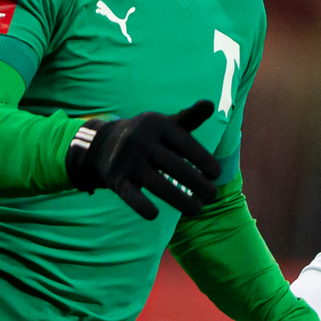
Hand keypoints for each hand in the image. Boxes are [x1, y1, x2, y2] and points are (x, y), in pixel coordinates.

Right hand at [65, 100, 220, 218]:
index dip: (203, 159)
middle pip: (174, 166)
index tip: (217, 174)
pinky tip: (154, 216)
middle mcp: (142, 142)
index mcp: (158, 125)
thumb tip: (210, 104)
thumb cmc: (150, 135)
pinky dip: (141, 206)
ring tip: (197, 209)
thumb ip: (191, 117)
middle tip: (213, 195)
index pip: (185, 144)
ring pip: (157, 184)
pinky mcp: (116, 180)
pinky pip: (131, 196)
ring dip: (180, 200)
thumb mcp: (168, 123)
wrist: (104, 143)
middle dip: (197, 183)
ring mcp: (128, 161)